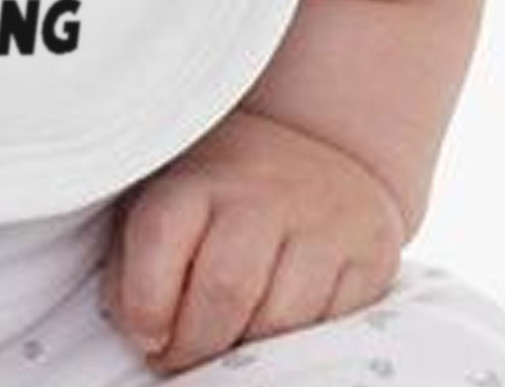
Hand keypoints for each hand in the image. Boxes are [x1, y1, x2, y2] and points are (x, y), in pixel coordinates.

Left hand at [99, 109, 405, 375]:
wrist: (321, 144)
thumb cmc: (225, 187)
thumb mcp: (168, 197)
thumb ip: (137, 259)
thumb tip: (139, 332)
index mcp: (200, 176)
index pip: (159, 235)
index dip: (143, 303)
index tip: (145, 336)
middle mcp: (262, 192)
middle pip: (225, 289)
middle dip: (196, 346)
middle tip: (183, 361)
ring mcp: (321, 222)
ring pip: (280, 320)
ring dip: (247, 352)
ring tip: (229, 346)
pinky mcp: (367, 256)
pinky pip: (331, 326)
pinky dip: (297, 344)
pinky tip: (275, 330)